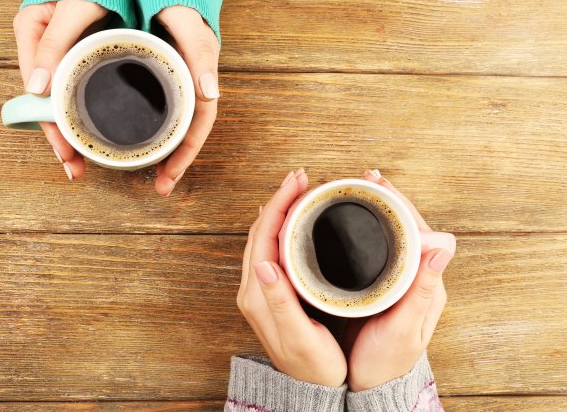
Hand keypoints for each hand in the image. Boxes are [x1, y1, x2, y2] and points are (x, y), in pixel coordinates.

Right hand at [13, 0, 109, 179]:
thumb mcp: (74, 8)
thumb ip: (55, 43)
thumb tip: (36, 88)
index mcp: (31, 32)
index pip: (35, 91)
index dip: (50, 124)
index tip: (65, 151)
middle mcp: (42, 46)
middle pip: (46, 101)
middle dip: (61, 136)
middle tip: (75, 167)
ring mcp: (60, 52)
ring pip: (60, 99)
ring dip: (70, 130)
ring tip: (81, 162)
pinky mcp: (79, 53)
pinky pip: (75, 89)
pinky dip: (81, 111)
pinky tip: (90, 132)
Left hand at [153, 6, 220, 195]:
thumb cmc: (179, 1)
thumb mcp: (190, 25)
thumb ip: (200, 53)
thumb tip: (211, 94)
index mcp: (200, 77)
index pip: (199, 124)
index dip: (186, 153)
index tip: (170, 177)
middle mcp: (188, 84)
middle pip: (185, 131)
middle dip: (175, 162)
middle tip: (161, 187)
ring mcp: (172, 82)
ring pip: (172, 124)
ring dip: (163, 152)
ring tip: (152, 175)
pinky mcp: (156, 77)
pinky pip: (156, 110)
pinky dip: (150, 130)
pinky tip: (136, 140)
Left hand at [237, 169, 347, 386]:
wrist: (309, 388)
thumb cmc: (312, 366)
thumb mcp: (299, 336)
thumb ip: (280, 301)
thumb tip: (264, 263)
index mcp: (258, 294)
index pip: (264, 236)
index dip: (280, 204)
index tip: (298, 181)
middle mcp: (254, 288)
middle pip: (261, 230)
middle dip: (280, 199)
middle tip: (302, 177)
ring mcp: (261, 288)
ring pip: (266, 236)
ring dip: (281, 209)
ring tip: (301, 190)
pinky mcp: (271, 291)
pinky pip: (272, 247)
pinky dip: (283, 226)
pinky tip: (297, 219)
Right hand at [344, 169, 455, 391]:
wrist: (372, 385)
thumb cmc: (387, 362)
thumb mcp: (403, 328)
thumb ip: (421, 289)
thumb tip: (445, 244)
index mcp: (427, 284)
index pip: (419, 231)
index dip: (399, 204)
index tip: (378, 184)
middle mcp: (416, 278)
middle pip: (405, 228)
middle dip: (387, 200)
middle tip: (366, 177)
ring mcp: (399, 281)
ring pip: (392, 236)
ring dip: (377, 211)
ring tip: (359, 190)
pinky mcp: (382, 287)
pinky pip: (377, 249)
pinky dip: (366, 230)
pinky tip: (351, 223)